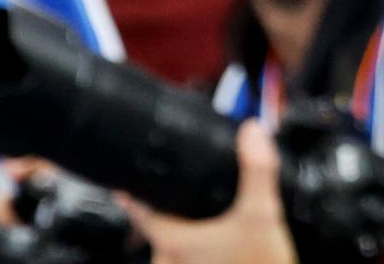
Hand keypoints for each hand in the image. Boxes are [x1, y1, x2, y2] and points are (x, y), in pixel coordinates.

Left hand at [120, 120, 287, 262]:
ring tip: (206, 221)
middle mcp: (169, 262)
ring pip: (172, 249)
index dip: (130, 194)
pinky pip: (187, 261)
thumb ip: (257, 170)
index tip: (121, 182)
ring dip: (184, 234)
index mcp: (174, 241)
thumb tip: (252, 132)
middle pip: (158, 229)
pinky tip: (218, 245)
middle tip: (185, 195)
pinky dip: (195, 250)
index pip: (139, 211)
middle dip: (170, 212)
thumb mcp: (262, 215)